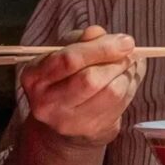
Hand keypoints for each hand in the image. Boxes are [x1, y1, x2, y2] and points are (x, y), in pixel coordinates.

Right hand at [17, 25, 144, 149]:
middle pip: (90, 79)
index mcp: (34, 76)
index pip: (69, 60)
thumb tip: (98, 34)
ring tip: (128, 64)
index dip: (101, 48)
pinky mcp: (91, 131)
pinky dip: (131, 86)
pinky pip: (121, 104)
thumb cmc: (65, 77)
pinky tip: (127, 78)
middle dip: (116, 61)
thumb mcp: (65, 51)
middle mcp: (46, 103)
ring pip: (111, 92)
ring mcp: (69, 121)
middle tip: (129, 52)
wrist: (64, 121)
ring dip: (127, 73)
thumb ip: (81, 40)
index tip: (125, 41)